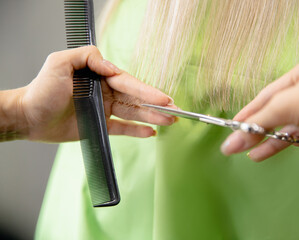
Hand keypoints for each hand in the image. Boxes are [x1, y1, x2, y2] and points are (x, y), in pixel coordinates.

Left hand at [16, 46, 174, 141]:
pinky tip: (150, 132)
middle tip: (175, 111)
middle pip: (136, 99)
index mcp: (100, 77)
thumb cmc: (41, 89)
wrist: (28, 117)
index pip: (129, 83)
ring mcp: (104, 110)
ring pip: (133, 114)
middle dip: (156, 105)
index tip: (164, 98)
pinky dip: (137, 131)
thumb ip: (88, 57)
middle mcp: (105, 92)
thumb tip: (114, 68)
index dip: (147, 91)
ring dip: (152, 118)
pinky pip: (122, 128)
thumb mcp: (60, 63)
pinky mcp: (100, 126)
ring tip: (169, 122)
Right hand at [221, 54, 298, 159]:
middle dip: (257, 128)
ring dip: (267, 139)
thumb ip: (257, 123)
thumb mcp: (285, 105)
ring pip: (288, 126)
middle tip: (237, 142)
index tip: (234, 124)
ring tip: (247, 152)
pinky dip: (281, 144)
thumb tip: (231, 141)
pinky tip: (262, 153)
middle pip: (278, 110)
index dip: (250, 110)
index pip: (269, 93)